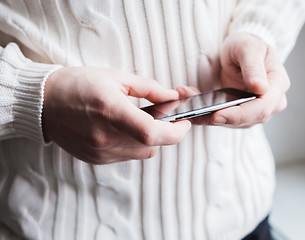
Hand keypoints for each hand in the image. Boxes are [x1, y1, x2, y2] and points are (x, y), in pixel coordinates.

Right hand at [42, 67, 190, 163]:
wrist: (44, 102)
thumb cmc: (78, 84)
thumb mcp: (116, 77)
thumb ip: (149, 88)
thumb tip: (172, 96)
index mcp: (111, 111)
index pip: (153, 133)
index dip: (176, 131)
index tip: (185, 123)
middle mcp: (105, 137)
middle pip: (152, 146)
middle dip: (165, 134)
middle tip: (164, 118)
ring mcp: (99, 152)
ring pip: (141, 153)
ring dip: (150, 140)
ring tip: (140, 121)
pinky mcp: (96, 159)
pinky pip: (126, 156)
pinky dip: (133, 145)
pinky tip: (124, 130)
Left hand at [191, 32, 289, 126]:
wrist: (242, 51)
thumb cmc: (248, 45)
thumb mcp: (249, 48)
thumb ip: (254, 67)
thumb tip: (261, 89)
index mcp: (277, 85)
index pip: (261, 107)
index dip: (239, 114)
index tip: (217, 115)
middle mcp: (270, 102)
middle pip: (248, 119)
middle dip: (220, 119)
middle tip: (196, 115)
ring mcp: (255, 110)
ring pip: (233, 123)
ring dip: (209, 118)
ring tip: (189, 110)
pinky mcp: (240, 112)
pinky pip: (224, 118)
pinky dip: (206, 115)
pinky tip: (192, 108)